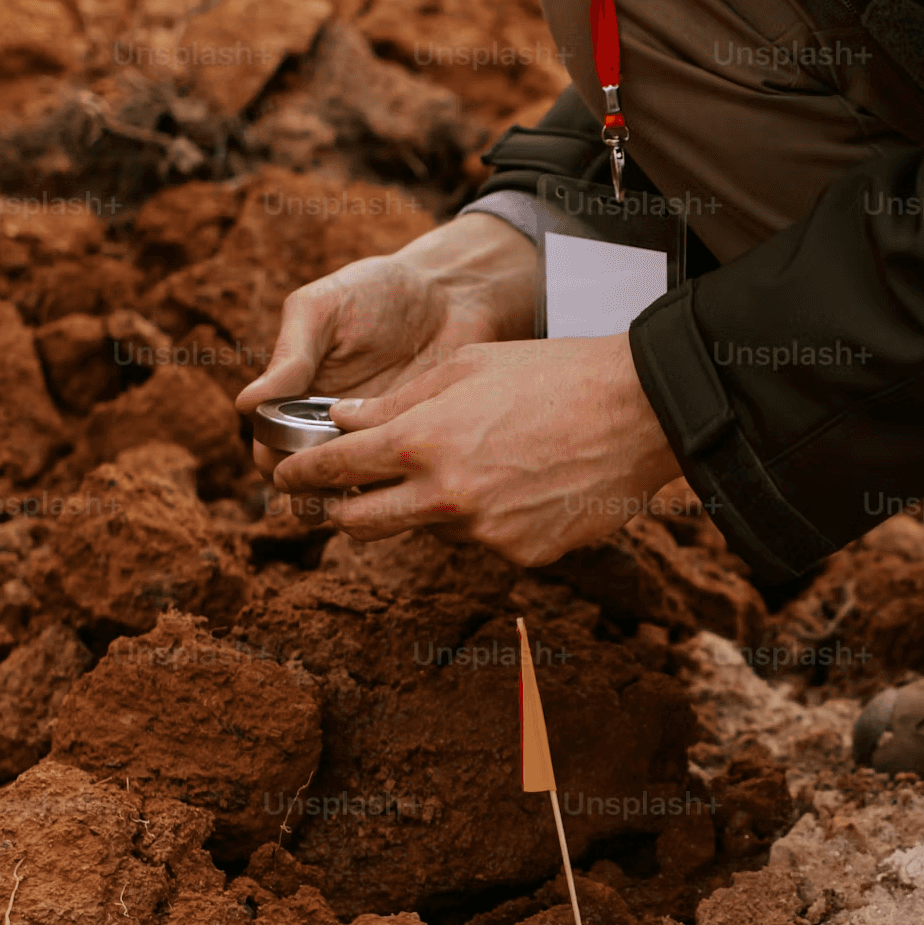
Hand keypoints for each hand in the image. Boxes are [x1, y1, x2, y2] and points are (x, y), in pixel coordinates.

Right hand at [236, 214, 543, 479]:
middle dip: (308, 491)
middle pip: (304, 480)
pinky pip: (394, 483)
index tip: (290, 463)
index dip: (275, 462)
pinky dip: (392, 492)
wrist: (450, 292)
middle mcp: (328, 424)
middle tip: (325, 491)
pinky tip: (401, 485)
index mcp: (296, 394)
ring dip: (347, 502)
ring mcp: (372, 438)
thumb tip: (245, 403)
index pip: (269, 446)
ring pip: (347, 491)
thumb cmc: (377, 291)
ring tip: (360, 495)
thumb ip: (290, 355)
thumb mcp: (324, 310)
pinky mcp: (412, 446)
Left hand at [267, 332, 681, 563]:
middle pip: (360, 523)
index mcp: (420, 442)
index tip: (285, 475)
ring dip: (426, 508)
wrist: (638, 410)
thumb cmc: (551, 374)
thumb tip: (344, 421)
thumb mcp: (464, 369)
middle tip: (332, 500)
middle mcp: (444, 497)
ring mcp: (484, 533)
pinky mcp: (522, 555)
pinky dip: (485, 518)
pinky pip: (483, 541)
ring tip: (473, 466)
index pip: (333, 469)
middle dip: (337, 511)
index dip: (301, 473)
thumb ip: (396, 402)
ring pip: (427, 530)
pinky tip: (518, 483)